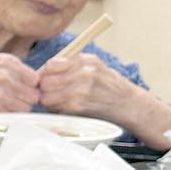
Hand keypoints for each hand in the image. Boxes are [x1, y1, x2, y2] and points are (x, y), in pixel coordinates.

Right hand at [0, 53, 39, 112]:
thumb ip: (12, 69)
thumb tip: (32, 80)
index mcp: (8, 61)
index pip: (35, 79)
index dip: (29, 86)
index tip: (22, 90)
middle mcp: (6, 75)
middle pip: (33, 94)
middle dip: (25, 99)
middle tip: (14, 101)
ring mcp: (0, 91)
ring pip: (25, 107)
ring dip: (17, 109)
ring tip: (5, 106)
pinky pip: (12, 115)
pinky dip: (7, 115)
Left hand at [37, 51, 170, 147]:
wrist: (126, 103)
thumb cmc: (108, 84)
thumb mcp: (93, 65)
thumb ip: (71, 64)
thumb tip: (44, 70)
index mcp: (85, 61)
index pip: (51, 65)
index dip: (46, 73)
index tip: (48, 77)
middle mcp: (83, 74)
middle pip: (46, 81)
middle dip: (44, 87)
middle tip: (50, 90)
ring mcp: (80, 91)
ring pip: (47, 96)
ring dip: (48, 99)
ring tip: (57, 99)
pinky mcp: (78, 106)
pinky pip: (54, 107)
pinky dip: (55, 108)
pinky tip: (64, 106)